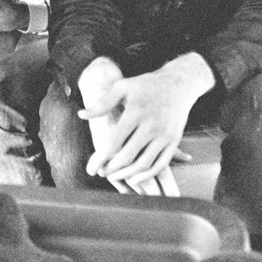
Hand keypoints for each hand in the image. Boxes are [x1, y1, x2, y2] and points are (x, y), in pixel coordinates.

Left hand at [78, 55, 210, 192]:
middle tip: (102, 173)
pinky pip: (160, 164)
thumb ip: (103, 102)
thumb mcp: (124, 86)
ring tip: (115, 175)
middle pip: (126, 157)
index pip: (113, 143)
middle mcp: (151, 125)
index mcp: (135, 112)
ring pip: (143, 164)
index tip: (90, 169)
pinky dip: (146, 176)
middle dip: (111, 169)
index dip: (99, 159)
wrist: (180, 83)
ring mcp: (164, 134)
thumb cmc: (148, 85)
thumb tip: (82, 115)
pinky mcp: (174, 140)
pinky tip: (134, 178)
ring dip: (126, 175)